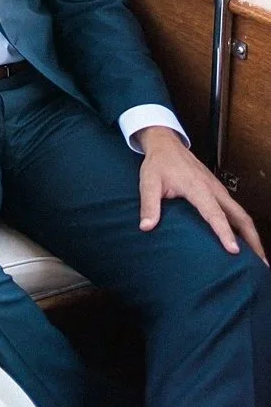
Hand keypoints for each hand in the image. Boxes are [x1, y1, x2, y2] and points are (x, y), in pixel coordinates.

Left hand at [136, 126, 265, 261]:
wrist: (166, 144)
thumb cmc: (158, 163)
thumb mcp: (148, 182)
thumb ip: (148, 204)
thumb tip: (146, 227)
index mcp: (198, 187)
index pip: (215, 213)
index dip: (224, 232)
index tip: (234, 250)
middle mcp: (214, 189)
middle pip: (240, 216)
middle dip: (252, 239)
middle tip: (261, 262)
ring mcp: (219, 190)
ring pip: (242, 214)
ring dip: (252, 235)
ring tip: (259, 258)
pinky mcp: (219, 191)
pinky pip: (236, 211)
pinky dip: (244, 227)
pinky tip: (245, 241)